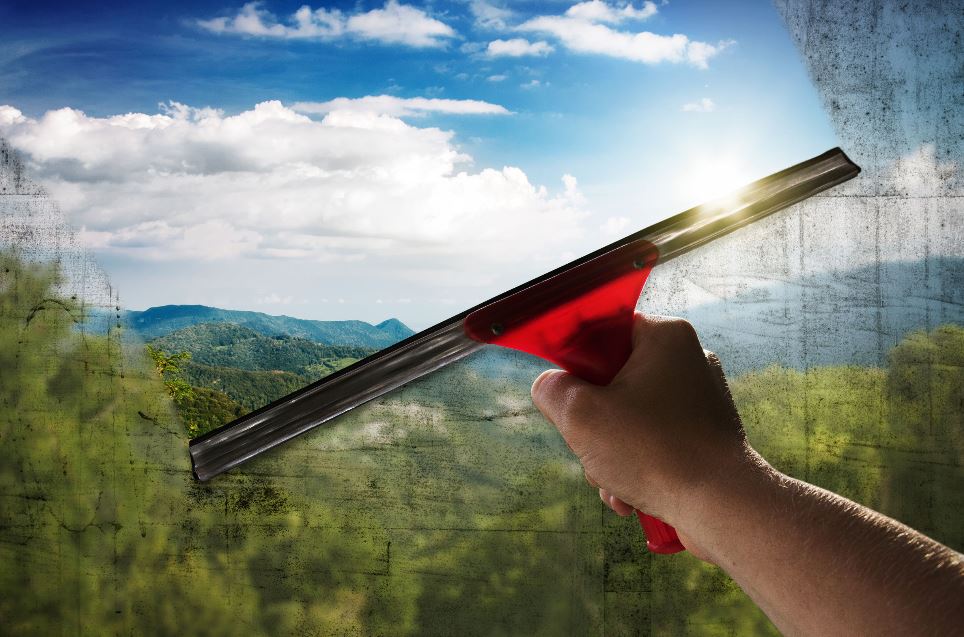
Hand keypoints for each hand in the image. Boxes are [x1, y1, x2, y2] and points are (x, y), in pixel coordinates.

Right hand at [530, 313, 765, 556]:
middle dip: (594, 423)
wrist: (723, 507)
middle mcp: (689, 360)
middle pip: (613, 380)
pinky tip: (630, 497)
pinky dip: (637, 466)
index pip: (605, 330)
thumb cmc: (654, 452)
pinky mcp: (705, 434)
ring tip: (612, 482)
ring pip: (630, 416)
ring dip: (610, 453)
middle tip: (591, 446)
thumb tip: (549, 386)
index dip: (577, 362)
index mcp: (665, 337)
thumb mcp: (581, 415)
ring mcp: (700, 399)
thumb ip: (553, 391)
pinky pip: (655, 440)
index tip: (568, 393)